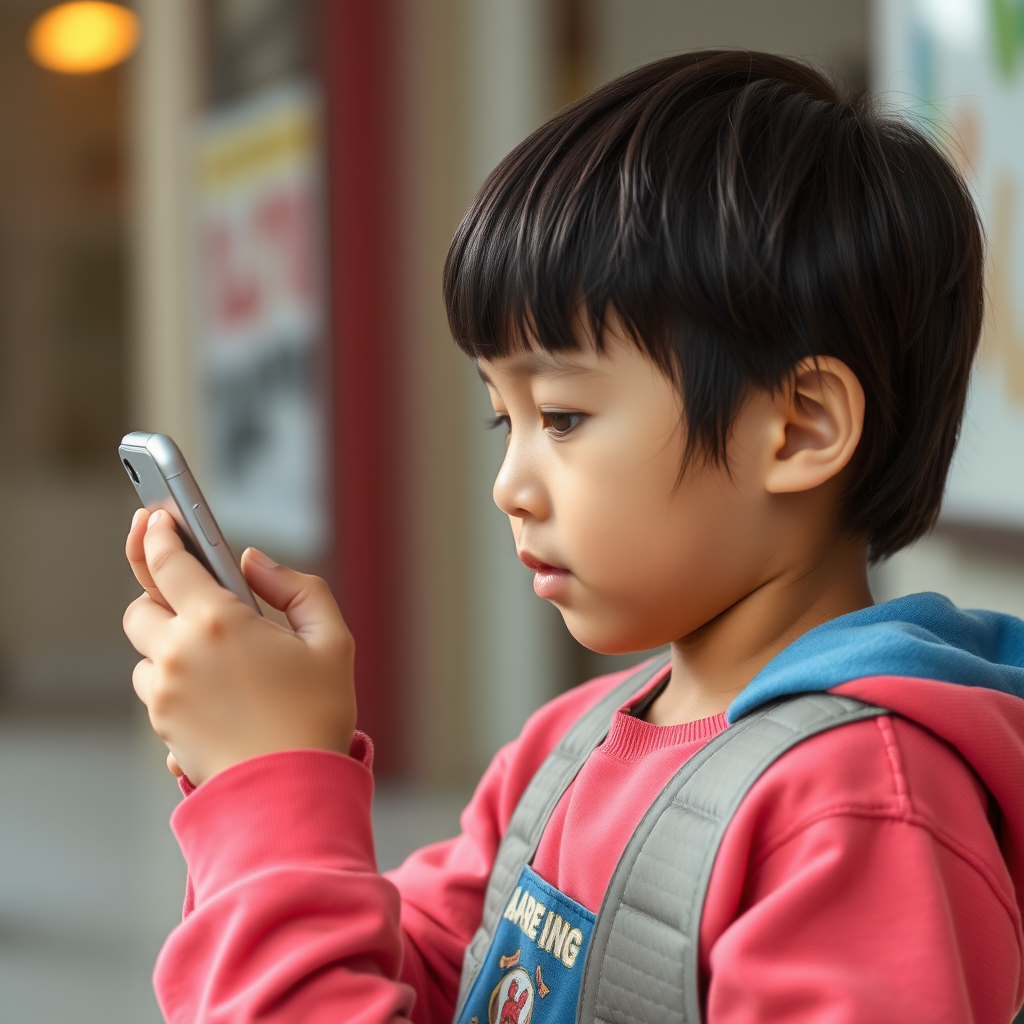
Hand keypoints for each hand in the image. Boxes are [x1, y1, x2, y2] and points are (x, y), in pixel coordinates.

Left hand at [123, 509, 356, 783]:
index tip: (157, 516)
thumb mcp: (332, 641)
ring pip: (146, 652)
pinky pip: (157, 689)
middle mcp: (178, 653)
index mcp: (217, 621)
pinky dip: (177, 681)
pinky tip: (219, 693)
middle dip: (162, 595)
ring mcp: (163, 693)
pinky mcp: (161, 726)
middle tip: (195, 597)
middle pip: (141, 605)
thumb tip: (255, 563)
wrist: (289, 793)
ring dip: (171, 645)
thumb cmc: (316, 716)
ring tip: (221, 659)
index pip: (169, 561)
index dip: (160, 532)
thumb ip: (298, 588)